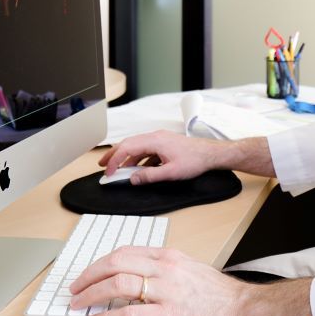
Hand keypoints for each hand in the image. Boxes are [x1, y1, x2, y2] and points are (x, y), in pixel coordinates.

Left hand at [69, 246, 248, 315]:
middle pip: (115, 262)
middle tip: (75, 289)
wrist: (245, 310)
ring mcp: (166, 291)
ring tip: (78, 305)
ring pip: (117, 284)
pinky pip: (128, 314)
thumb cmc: (220, 294)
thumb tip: (138, 276)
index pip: (125, 251)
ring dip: (91, 294)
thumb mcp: (190, 269)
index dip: (100, 263)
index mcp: (169, 256)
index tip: (88, 274)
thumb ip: (164, 269)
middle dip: (88, 275)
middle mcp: (165, 269)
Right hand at [99, 131, 222, 184]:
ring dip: (126, 158)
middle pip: (128, 144)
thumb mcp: (171, 172)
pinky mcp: (164, 144)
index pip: (127, 148)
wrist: (210, 154)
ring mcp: (159, 139)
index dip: (115, 160)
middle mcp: (155, 136)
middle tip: (103, 166)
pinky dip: (137, 159)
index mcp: (155, 141)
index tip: (108, 172)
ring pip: (137, 147)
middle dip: (114, 155)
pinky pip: (146, 150)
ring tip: (118, 170)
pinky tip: (137, 169)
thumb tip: (133, 178)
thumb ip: (150, 176)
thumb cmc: (195, 160)